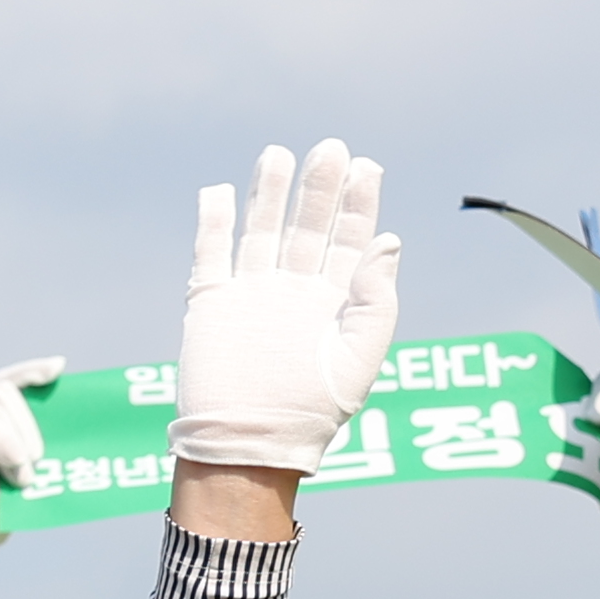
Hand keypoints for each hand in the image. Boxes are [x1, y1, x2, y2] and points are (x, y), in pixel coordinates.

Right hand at [169, 141, 398, 474]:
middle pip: (307, 227)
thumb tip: (388, 240)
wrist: (248, 449)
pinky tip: (221, 193)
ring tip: (278, 155)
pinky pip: (211, 256)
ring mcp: (251, 296)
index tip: (367, 167)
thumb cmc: (312, 414)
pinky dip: (214, 224)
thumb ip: (376, 298)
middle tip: (330, 149)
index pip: (350, 240)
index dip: (359, 203)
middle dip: (319, 188)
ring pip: (260, 232)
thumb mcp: (358, 357)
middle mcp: (294, 292)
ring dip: (269, 194)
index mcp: (334, 302)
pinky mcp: (211, 306)